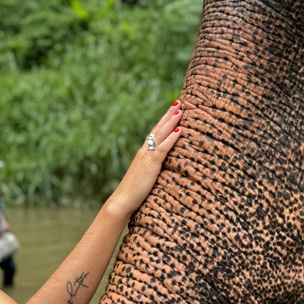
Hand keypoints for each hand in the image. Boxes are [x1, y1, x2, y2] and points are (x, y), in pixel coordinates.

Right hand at [108, 102, 182, 217]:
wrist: (122, 201)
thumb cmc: (134, 192)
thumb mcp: (145, 177)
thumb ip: (153, 169)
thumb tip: (163, 167)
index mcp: (143, 153)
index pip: (155, 133)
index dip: (164, 121)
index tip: (172, 110)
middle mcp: (144, 151)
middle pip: (158, 129)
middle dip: (168, 115)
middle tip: (178, 102)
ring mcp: (147, 157)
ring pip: (161, 135)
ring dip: (171, 122)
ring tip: (181, 110)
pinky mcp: (150, 165)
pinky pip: (163, 148)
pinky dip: (171, 138)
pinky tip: (179, 130)